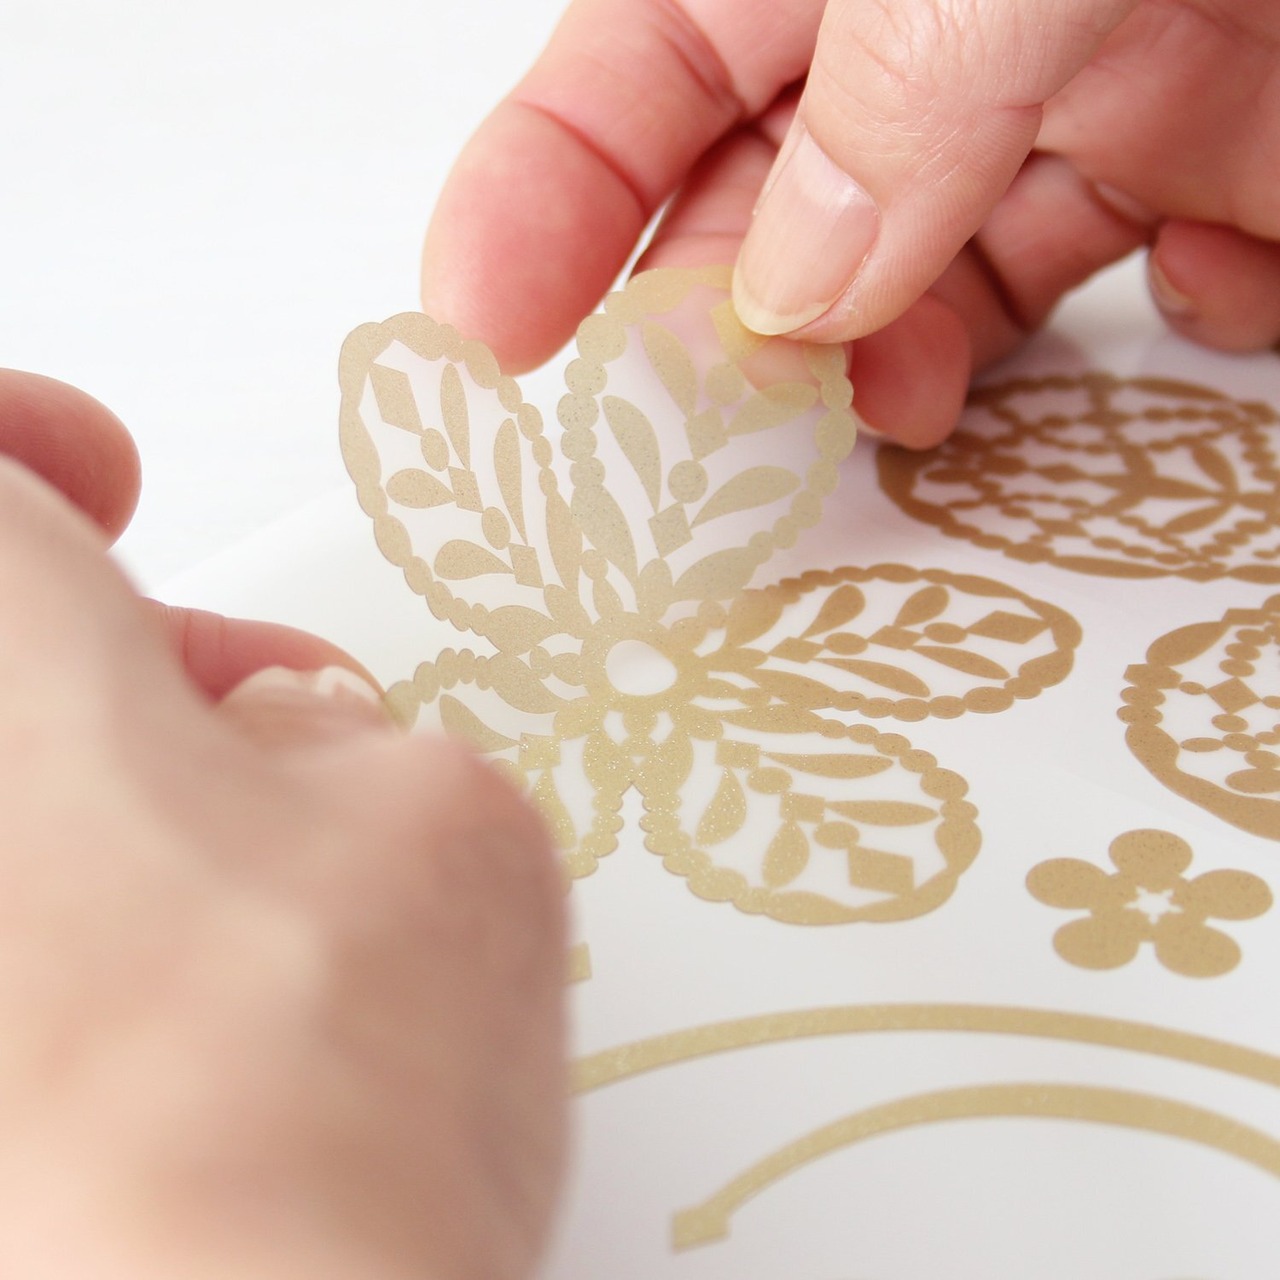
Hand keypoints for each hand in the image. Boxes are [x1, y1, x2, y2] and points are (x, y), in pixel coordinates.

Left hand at [0, 371, 565, 1279]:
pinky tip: (163, 1028)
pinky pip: (25, 951)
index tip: (99, 482)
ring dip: (89, 816)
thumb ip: (355, 748)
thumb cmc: (295, 1095)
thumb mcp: (440, 825)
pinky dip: (60, 950)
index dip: (29, 443)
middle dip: (103, 665)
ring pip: (8, 821)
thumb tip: (290, 761)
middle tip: (235, 722)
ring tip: (238, 901)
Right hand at [421, 0, 1279, 445]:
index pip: (631, 77)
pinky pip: (1127, 269)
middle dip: (724, 329)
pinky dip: (1153, 309)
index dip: (539, 203)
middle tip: (706, 438)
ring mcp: (1077, 88)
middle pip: (765, 209)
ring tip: (915, 405)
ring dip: (908, 359)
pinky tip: (1209, 272)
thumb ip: (909, 84)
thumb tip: (800, 286)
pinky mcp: (1213, 152)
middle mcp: (939, 26)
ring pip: (925, 275)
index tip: (480, 336)